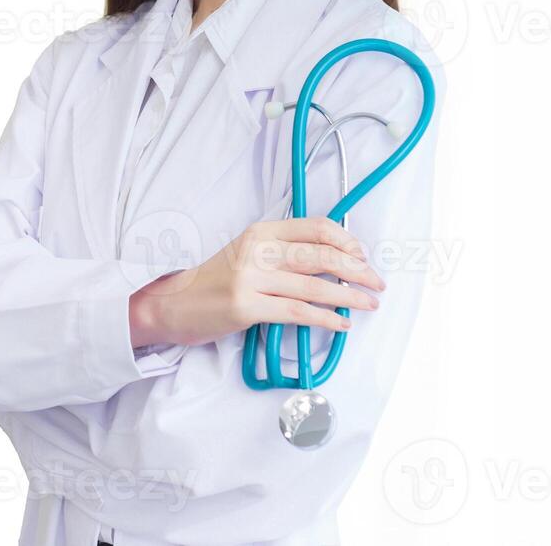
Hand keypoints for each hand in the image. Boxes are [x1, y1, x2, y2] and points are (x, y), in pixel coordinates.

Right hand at [129, 217, 386, 348]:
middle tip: (377, 281)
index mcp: (261, 230)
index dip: (346, 241)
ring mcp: (250, 277)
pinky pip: (297, 312)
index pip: (315, 227)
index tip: (363, 255)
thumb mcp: (249, 253)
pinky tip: (342, 323)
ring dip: (349, 296)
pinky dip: (325, 318)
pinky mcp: (246, 307)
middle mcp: (257, 249)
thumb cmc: (216, 281)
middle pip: (321, 254)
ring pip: (313, 285)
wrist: (174, 304)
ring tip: (369, 303)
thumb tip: (333, 259)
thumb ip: (283, 251)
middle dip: (357, 269)